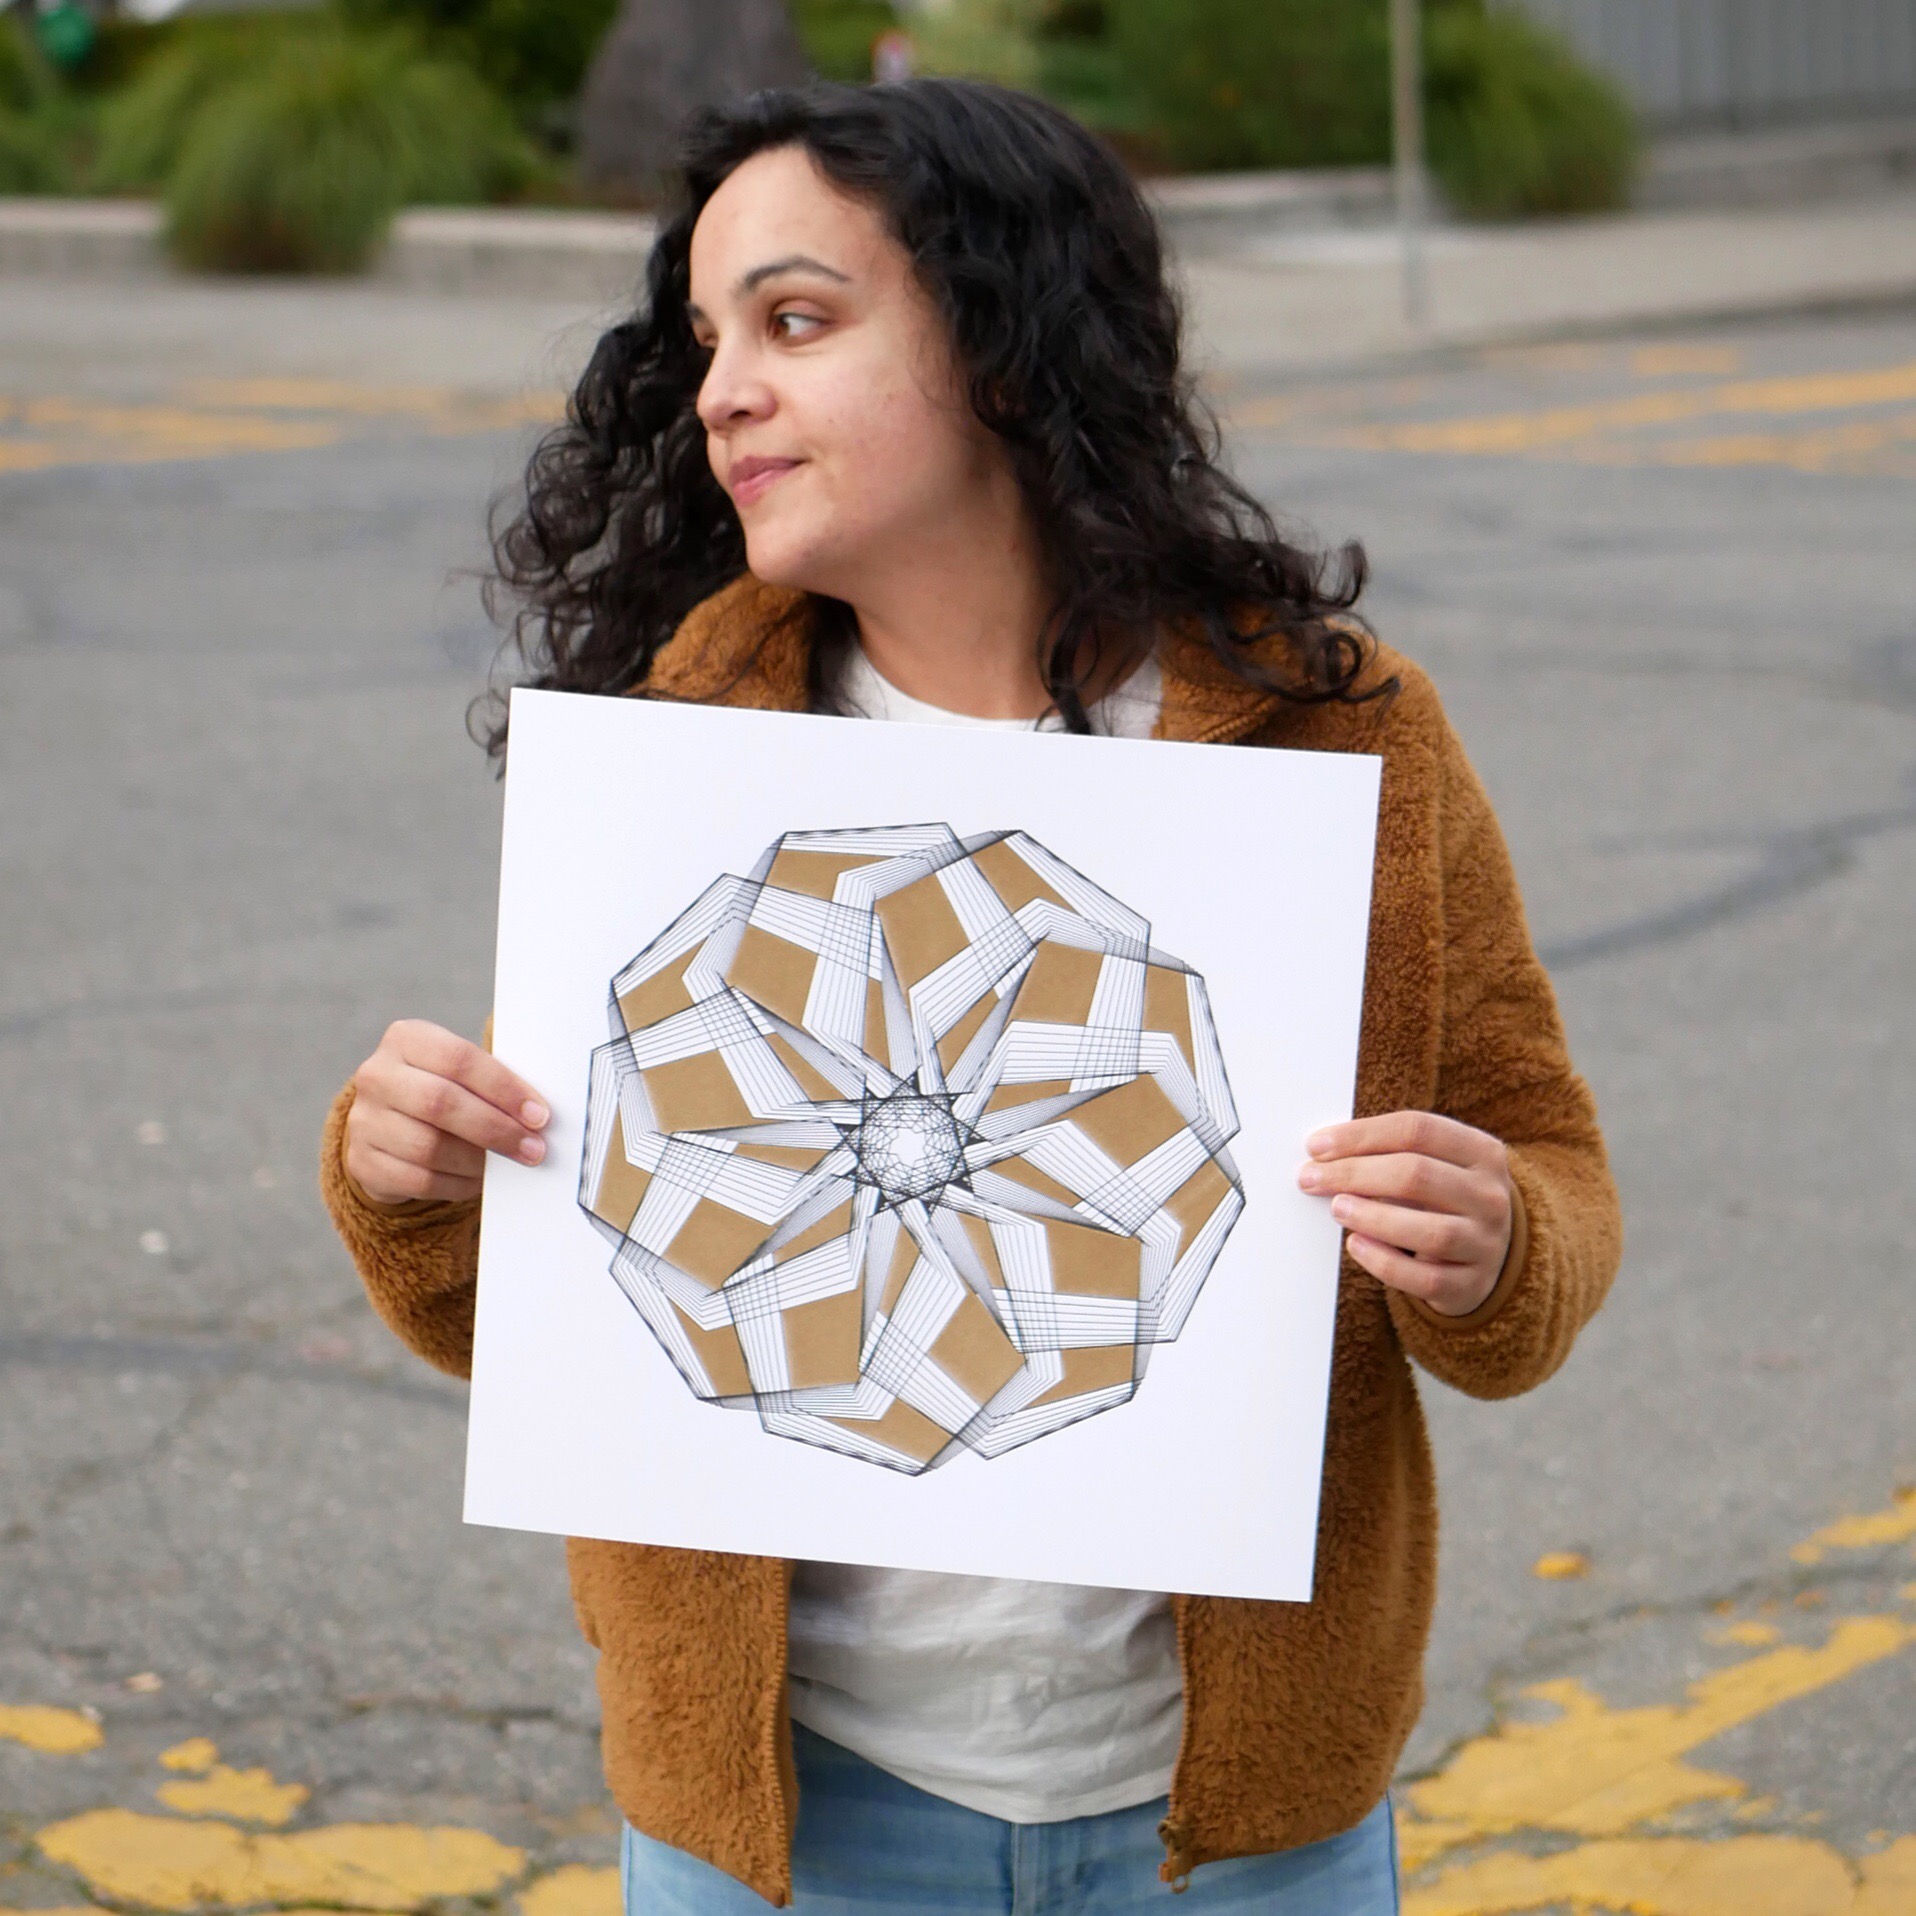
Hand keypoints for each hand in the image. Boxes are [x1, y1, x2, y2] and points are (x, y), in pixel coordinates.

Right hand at [344, 1019, 548, 1204]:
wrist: (388, 1124)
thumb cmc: (443, 1090)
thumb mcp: (460, 1072)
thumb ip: (492, 1081)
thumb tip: (538, 1113)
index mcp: (406, 1039)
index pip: (459, 1059)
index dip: (503, 1088)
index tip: (538, 1115)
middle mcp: (377, 1075)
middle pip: (441, 1103)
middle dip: (496, 1129)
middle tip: (533, 1148)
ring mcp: (363, 1120)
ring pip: (428, 1146)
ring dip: (478, 1161)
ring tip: (507, 1163)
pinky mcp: (362, 1161)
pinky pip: (418, 1180)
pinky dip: (457, 1184)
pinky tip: (477, 1180)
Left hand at [1297, 1111, 1513, 1316]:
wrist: (1488, 1254)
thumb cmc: (1443, 1199)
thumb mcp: (1434, 1165)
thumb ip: (1389, 1154)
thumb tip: (1323, 1153)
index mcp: (1482, 1152)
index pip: (1417, 1130)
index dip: (1360, 1135)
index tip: (1316, 1146)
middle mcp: (1490, 1196)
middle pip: (1417, 1175)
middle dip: (1354, 1173)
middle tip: (1311, 1178)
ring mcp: (1485, 1243)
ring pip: (1429, 1231)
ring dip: (1372, 1217)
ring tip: (1336, 1208)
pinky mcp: (1471, 1285)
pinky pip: (1425, 1278)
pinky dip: (1385, 1262)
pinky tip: (1356, 1244)